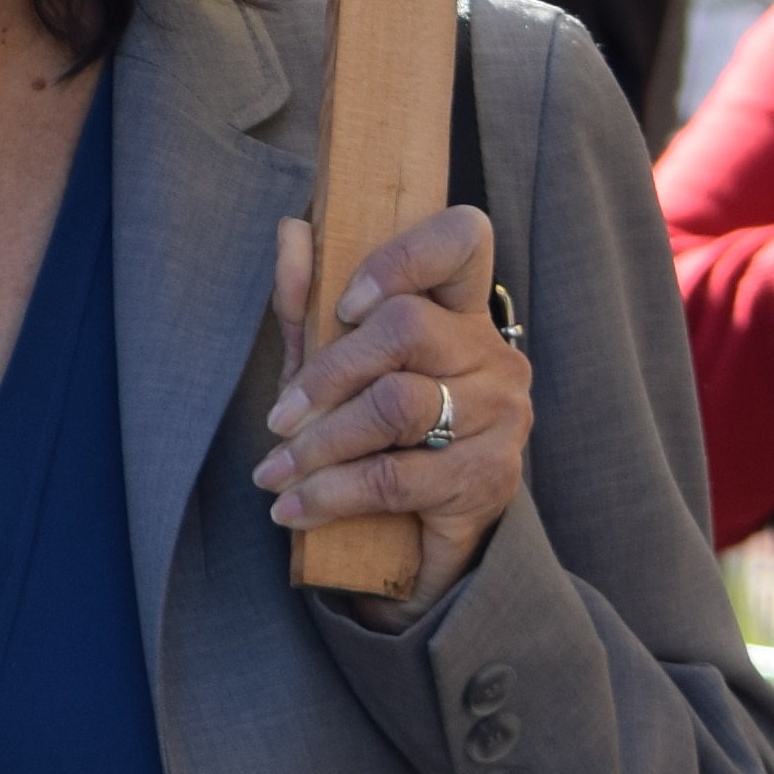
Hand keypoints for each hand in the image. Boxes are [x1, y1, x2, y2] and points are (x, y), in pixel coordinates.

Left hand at [256, 207, 530, 624]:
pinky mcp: (489, 479)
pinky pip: (396, 477)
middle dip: (326, 376)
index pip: (462, 240)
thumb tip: (291, 230)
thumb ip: (310, 303)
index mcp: (461, 311)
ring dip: (319, 444)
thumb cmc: (378, 435)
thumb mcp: (336, 368)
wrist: (425, 543)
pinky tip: (292, 507)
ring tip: (273, 471)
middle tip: (277, 418)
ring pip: (396, 406)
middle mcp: (493, 356)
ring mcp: (500, 417)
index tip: (344, 305)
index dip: (400, 257)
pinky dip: (330, 493)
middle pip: (406, 328)